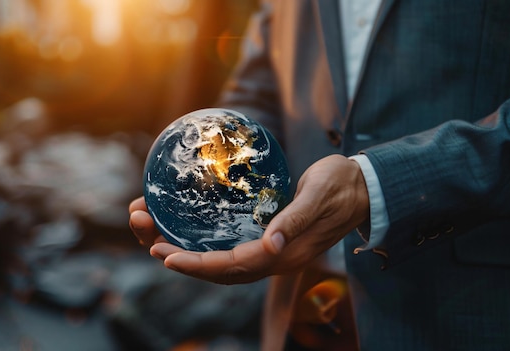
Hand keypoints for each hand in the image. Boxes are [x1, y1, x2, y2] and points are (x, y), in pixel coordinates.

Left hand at [128, 154, 369, 283]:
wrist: (362, 187)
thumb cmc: (341, 186)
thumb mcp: (318, 196)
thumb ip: (294, 220)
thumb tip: (270, 246)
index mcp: (284, 254)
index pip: (232, 266)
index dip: (197, 264)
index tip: (165, 255)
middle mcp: (273, 258)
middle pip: (218, 269)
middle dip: (180, 257)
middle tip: (147, 239)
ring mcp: (270, 249)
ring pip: (221, 260)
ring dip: (186, 250)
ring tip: (155, 233)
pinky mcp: (268, 236)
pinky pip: (229, 246)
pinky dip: (203, 241)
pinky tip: (185, 227)